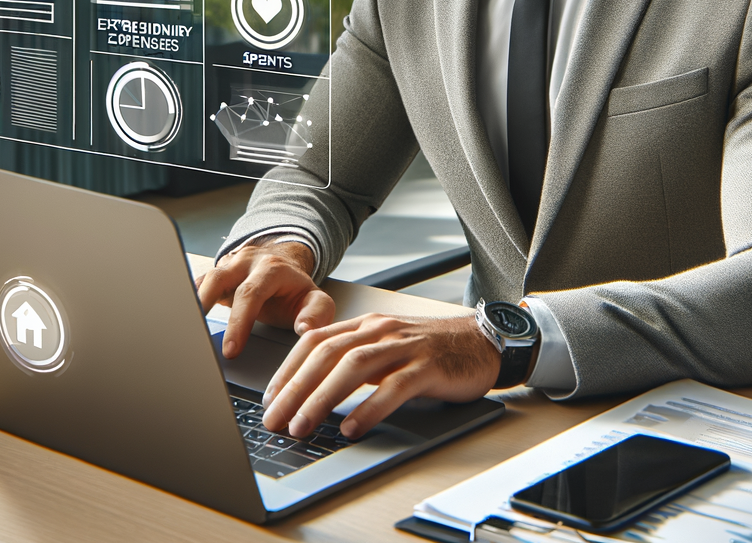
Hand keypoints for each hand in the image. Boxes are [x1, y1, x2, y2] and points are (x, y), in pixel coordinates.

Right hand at [195, 239, 334, 358]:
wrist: (283, 262)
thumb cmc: (294, 289)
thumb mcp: (314, 299)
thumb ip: (317, 313)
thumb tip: (305, 329)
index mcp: (272, 269)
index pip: (251, 293)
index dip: (238, 322)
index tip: (231, 350)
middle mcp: (247, 263)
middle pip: (220, 280)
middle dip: (206, 311)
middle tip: (198, 344)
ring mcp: (229, 266)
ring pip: (204, 277)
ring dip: (192, 302)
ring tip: (182, 328)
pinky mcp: (216, 275)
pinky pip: (197, 284)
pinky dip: (186, 299)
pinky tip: (179, 319)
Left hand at [260, 312, 500, 439]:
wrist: (482, 341)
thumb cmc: (431, 350)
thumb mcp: (387, 347)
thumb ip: (355, 360)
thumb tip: (312, 391)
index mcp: (367, 325)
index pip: (316, 341)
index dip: (287, 369)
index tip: (269, 398)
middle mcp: (381, 331)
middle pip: (327, 354)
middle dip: (295, 387)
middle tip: (274, 418)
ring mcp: (405, 347)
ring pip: (354, 366)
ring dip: (322, 397)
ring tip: (302, 425)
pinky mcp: (428, 367)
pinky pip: (393, 387)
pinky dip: (369, 408)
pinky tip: (351, 427)